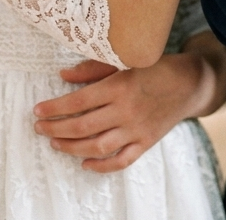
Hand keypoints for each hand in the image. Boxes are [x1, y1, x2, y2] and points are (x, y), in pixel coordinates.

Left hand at [33, 54, 212, 172]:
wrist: (188, 83)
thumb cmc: (153, 67)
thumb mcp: (124, 59)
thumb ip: (93, 68)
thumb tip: (63, 75)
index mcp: (118, 85)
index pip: (78, 101)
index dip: (55, 107)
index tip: (37, 110)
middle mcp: (126, 110)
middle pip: (83, 126)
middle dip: (56, 128)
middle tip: (39, 128)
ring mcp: (136, 129)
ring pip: (97, 146)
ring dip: (72, 147)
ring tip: (55, 143)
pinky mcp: (146, 143)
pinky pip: (121, 161)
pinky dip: (101, 166)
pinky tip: (85, 163)